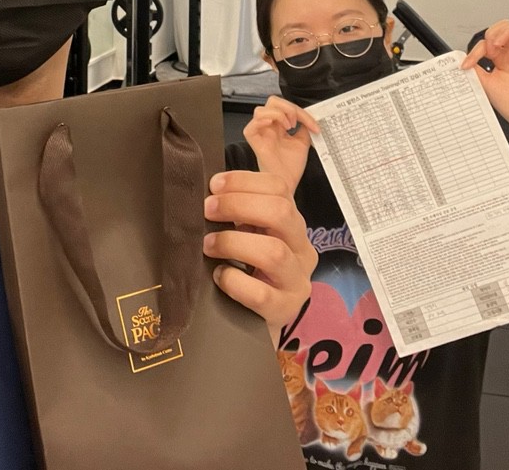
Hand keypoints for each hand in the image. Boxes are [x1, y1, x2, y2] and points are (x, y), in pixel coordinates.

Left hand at [203, 170, 317, 343]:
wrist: (250, 328)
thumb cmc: (244, 273)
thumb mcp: (246, 236)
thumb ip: (239, 207)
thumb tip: (211, 180)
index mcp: (292, 224)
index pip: (280, 187)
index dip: (245, 181)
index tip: (214, 185)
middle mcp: (302, 249)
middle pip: (281, 212)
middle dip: (238, 205)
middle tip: (207, 210)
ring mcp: (297, 281)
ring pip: (274, 252)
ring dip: (234, 243)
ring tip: (208, 246)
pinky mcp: (285, 311)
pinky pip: (261, 293)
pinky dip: (236, 282)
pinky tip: (220, 277)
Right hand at [242, 97, 318, 193]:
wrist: (288, 184)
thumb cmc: (291, 169)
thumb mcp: (303, 143)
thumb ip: (304, 128)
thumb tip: (308, 117)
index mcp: (278, 127)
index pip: (285, 107)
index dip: (301, 112)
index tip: (314, 125)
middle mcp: (268, 129)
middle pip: (271, 102)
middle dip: (288, 107)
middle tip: (296, 122)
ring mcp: (260, 135)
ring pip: (260, 110)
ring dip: (278, 114)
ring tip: (289, 126)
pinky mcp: (255, 144)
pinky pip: (250, 127)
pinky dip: (264, 121)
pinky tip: (278, 128)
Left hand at [461, 19, 508, 130]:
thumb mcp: (485, 83)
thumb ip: (476, 68)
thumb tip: (463, 58)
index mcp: (501, 59)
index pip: (488, 42)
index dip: (476, 48)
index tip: (468, 63)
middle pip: (505, 28)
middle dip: (493, 32)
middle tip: (487, 46)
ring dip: (506, 31)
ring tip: (497, 44)